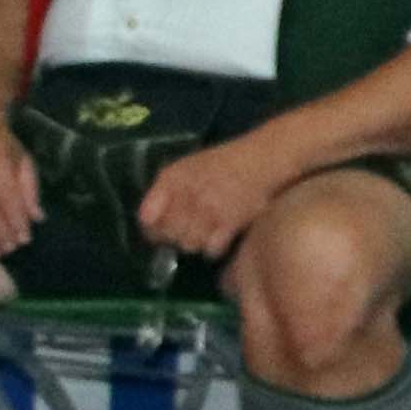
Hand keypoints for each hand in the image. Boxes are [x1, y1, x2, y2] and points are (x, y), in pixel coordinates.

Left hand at [135, 137, 293, 264]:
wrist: (263, 160)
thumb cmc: (223, 163)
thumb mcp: (185, 169)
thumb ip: (163, 193)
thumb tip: (149, 224)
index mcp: (172, 180)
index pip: (147, 218)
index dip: (152, 228)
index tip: (162, 231)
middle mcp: (186, 195)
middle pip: (169, 235)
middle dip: (176, 237)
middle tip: (190, 231)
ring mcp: (209, 210)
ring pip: (189, 245)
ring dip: (196, 243)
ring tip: (207, 233)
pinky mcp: (231, 223)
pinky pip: (212, 249)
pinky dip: (215, 248)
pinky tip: (221, 237)